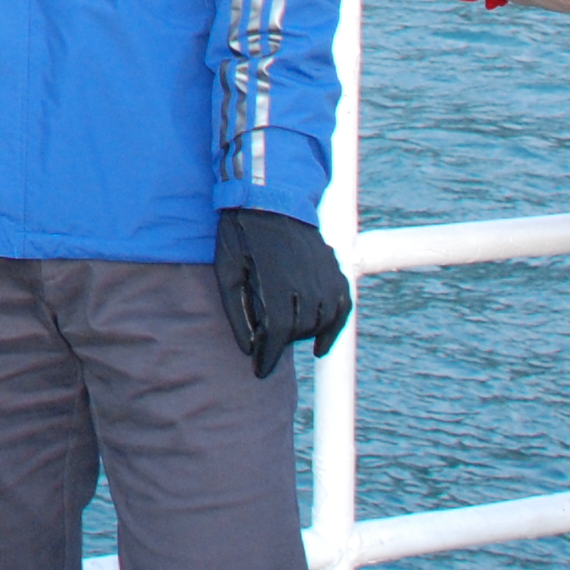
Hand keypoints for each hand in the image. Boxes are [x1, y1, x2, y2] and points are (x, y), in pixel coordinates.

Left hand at [215, 207, 351, 379]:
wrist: (268, 199)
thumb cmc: (241, 235)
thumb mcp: (227, 270)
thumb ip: (237, 310)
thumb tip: (248, 349)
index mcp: (276, 280)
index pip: (278, 332)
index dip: (269, 355)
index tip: (260, 370)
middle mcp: (306, 280)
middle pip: (298, 329)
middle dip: (280, 342)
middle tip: (264, 343)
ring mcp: (325, 275)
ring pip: (321, 321)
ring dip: (303, 334)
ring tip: (284, 335)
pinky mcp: (335, 270)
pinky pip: (342, 308)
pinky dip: (334, 329)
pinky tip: (320, 345)